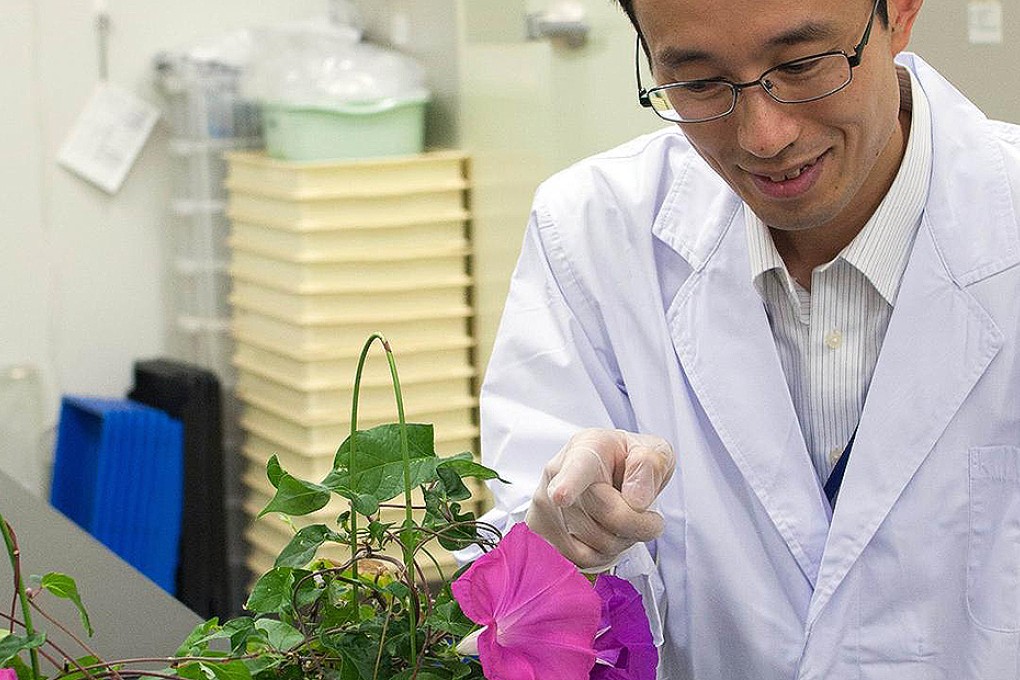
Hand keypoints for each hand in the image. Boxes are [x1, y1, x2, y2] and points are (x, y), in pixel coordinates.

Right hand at [525, 429, 674, 569]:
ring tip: (621, 520)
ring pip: (598, 544)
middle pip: (609, 515)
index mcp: (586, 449)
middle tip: (650, 517)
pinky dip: (604, 554)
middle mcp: (557, 475)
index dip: (569, 484)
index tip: (562, 496)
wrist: (601, 472)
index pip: (577, 469)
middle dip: (639, 523)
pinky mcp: (542, 535)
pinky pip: (583, 561)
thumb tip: (636, 500)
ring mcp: (546, 507)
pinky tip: (605, 534)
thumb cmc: (625, 461)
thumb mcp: (651, 450)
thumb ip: (650, 464)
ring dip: (622, 541)